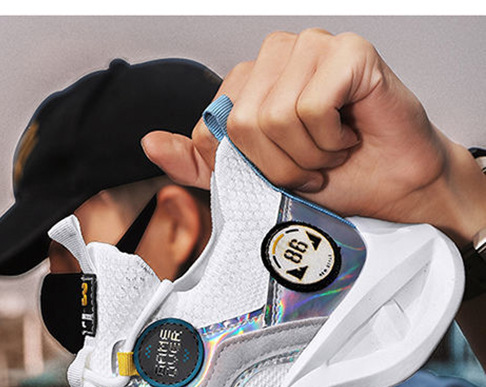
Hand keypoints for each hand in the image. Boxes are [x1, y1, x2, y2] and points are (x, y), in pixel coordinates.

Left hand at [142, 29, 485, 244]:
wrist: (388, 190)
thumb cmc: (330, 178)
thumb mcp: (249, 180)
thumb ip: (199, 163)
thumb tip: (149, 143)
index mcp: (248, 81)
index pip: (212, 130)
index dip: (249, 166)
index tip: (282, 167)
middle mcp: (276, 55)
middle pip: (242, 125)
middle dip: (280, 164)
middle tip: (312, 162)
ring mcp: (313, 47)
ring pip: (276, 117)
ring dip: (308, 155)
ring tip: (331, 149)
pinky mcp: (348, 51)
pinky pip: (311, 109)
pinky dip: (330, 140)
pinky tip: (348, 134)